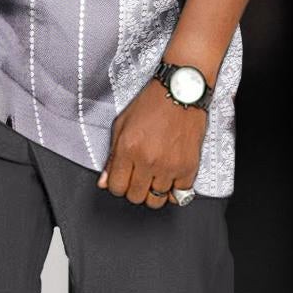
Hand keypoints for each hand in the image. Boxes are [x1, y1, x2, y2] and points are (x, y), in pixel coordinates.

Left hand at [96, 77, 208, 208]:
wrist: (181, 92)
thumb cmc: (151, 103)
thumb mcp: (122, 124)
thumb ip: (111, 156)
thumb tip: (104, 182)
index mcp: (128, 149)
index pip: (116, 187)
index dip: (116, 184)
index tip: (122, 178)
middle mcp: (148, 160)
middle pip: (135, 197)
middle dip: (133, 188)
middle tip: (137, 175)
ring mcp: (170, 166)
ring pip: (156, 200)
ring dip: (153, 191)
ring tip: (154, 176)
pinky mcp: (189, 168)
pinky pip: (179, 195)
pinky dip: (174, 189)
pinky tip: (170, 176)